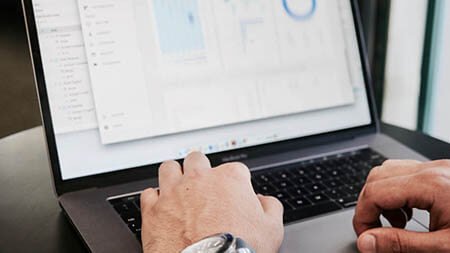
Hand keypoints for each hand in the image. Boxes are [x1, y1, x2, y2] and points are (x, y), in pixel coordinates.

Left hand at [140, 152, 283, 252]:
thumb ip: (271, 207)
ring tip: (178, 187)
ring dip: (174, 176)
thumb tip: (264, 201)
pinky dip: (154, 199)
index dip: (235, 183)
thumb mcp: (271, 229)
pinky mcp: (154, 209)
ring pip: (169, 168)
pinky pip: (148, 194)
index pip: (235, 169)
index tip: (234, 194)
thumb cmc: (239, 249)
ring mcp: (174, 192)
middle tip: (204, 185)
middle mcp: (199, 179)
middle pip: (198, 159)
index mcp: (230, 179)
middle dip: (201, 169)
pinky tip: (161, 207)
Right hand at [353, 159, 449, 252]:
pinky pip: (407, 173)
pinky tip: (409, 212)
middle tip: (376, 233)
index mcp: (432, 184)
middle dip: (369, 206)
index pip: (375, 192)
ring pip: (390, 171)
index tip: (366, 239)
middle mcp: (434, 170)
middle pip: (377, 177)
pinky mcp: (444, 173)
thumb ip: (401, 244)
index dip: (362, 217)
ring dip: (383, 197)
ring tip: (396, 224)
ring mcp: (439, 168)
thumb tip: (367, 241)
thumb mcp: (443, 247)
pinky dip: (398, 192)